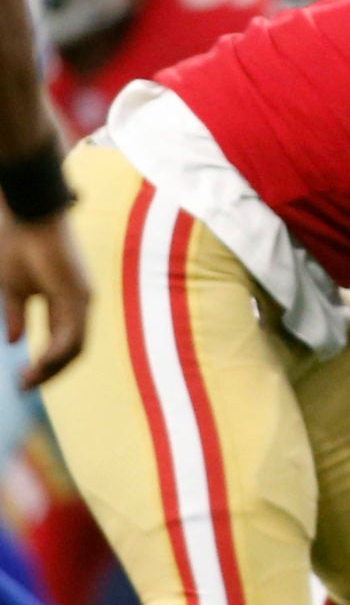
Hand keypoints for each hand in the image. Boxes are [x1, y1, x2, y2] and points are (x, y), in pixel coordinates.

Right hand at [1, 215, 87, 387]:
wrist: (27, 217)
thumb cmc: (18, 247)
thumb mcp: (13, 289)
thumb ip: (17, 315)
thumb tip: (16, 341)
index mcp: (63, 303)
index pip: (61, 343)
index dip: (45, 364)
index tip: (23, 380)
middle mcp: (78, 304)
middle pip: (71, 350)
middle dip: (49, 372)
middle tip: (26, 386)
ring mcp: (81, 299)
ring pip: (75, 346)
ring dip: (52, 367)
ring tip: (30, 380)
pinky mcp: (78, 293)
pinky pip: (73, 332)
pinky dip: (58, 352)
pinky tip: (41, 363)